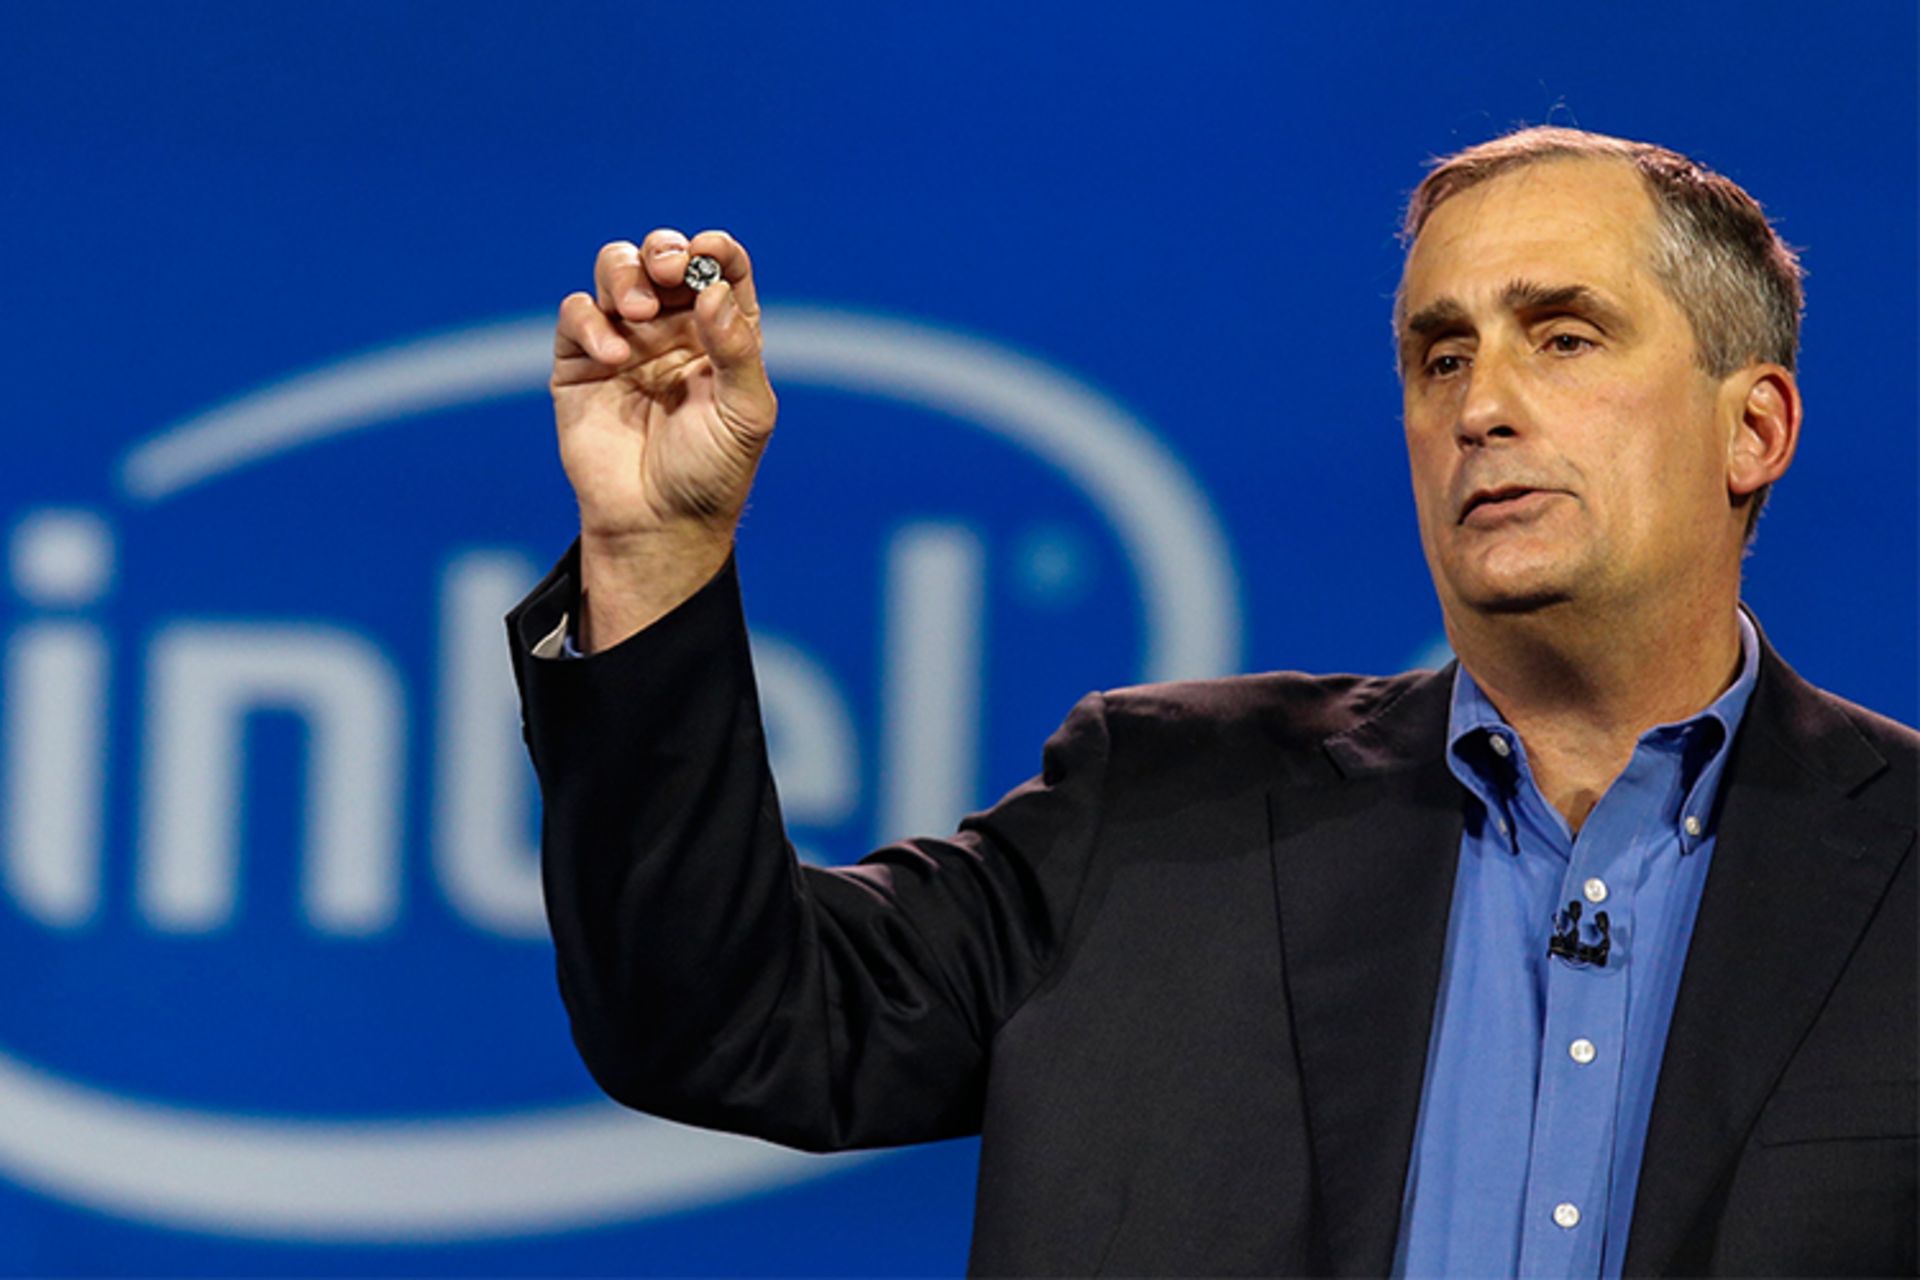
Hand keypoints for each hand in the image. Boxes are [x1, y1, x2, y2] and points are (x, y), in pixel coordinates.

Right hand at [551, 229, 776, 646]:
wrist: (658, 523)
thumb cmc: (712, 472)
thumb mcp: (745, 413)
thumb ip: (736, 351)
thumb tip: (714, 290)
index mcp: (721, 331)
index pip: (721, 268)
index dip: (715, 249)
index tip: (708, 251)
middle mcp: (674, 327)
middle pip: (664, 256)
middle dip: (664, 251)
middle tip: (668, 270)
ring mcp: (626, 340)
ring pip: (616, 270)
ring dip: (624, 273)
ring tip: (638, 308)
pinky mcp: (581, 363)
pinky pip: (578, 315)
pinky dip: (592, 323)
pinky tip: (615, 357)